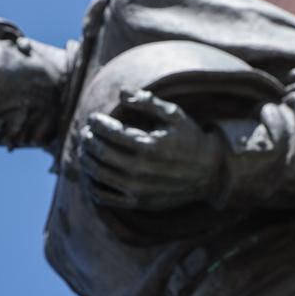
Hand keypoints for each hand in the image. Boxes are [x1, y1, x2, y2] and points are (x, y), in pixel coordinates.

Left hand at [78, 89, 224, 208]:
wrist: (210, 174)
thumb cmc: (191, 140)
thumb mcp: (174, 116)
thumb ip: (147, 102)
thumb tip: (121, 92)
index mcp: (149, 146)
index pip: (110, 133)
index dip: (97, 123)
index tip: (93, 118)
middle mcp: (141, 170)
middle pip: (101, 153)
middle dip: (88, 141)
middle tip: (84, 133)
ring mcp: (138, 189)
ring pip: (98, 175)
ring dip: (86, 161)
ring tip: (84, 151)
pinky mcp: (137, 203)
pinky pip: (104, 197)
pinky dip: (91, 186)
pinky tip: (90, 175)